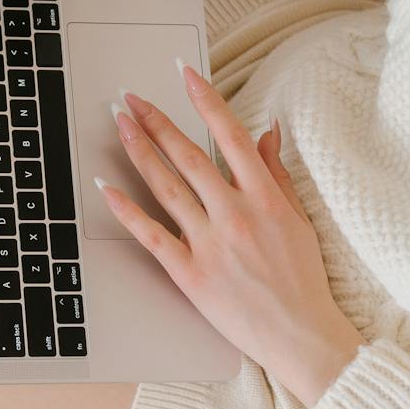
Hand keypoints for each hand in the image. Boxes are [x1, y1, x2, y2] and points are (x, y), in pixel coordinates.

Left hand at [95, 69, 361, 404]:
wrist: (301, 335)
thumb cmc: (303, 279)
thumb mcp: (298, 219)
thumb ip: (277, 172)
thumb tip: (267, 131)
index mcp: (265, 198)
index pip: (230, 136)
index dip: (205, 100)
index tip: (184, 73)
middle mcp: (235, 214)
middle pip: (189, 156)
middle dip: (157, 122)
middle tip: (131, 98)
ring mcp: (211, 244)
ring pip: (166, 187)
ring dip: (140, 152)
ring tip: (119, 125)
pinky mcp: (190, 274)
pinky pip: (152, 236)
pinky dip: (127, 210)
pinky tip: (106, 187)